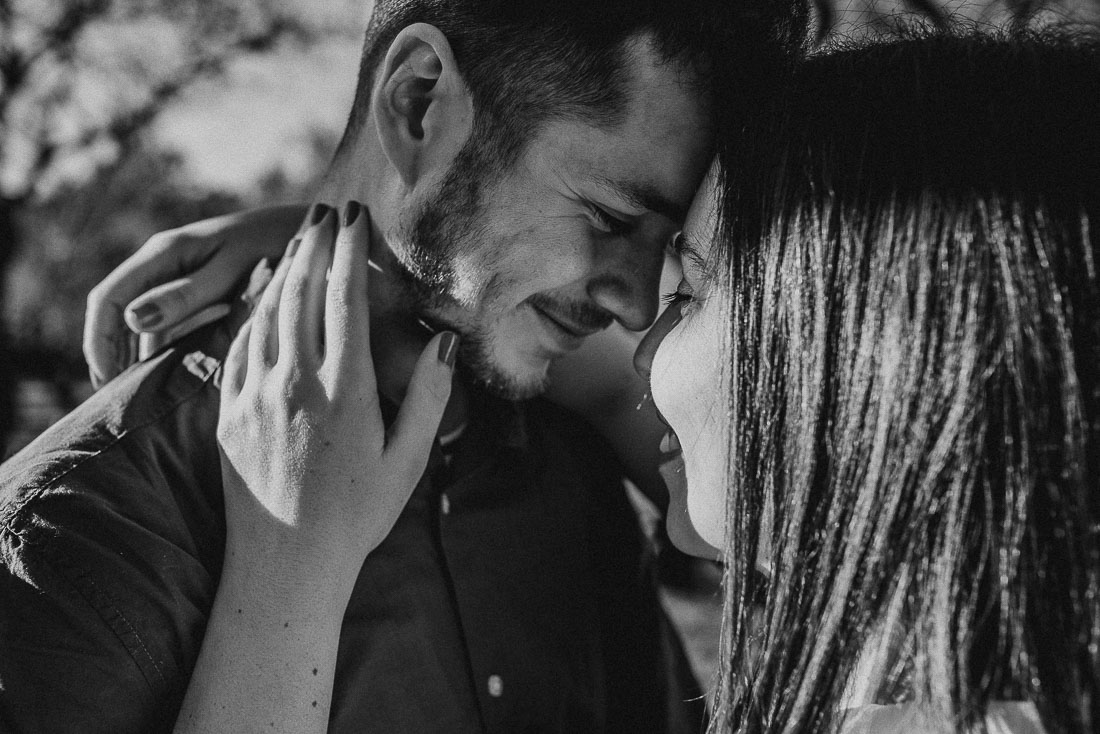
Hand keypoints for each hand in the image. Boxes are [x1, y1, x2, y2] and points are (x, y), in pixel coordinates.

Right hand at [83, 204, 307, 386]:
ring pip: (146, 321)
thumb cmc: (279, 246)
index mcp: (164, 252)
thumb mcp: (231, 273)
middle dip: (114, 355)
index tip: (107, 384)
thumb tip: (133, 319)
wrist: (319, 231)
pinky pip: (174, 322)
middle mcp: (165, 261)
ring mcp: (182, 274)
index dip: (99, 344)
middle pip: (120, 313)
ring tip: (150, 400)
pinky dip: (172, 347)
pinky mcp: (203, 288)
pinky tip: (183, 378)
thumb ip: (185, 295)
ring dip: (144, 355)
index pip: (108, 299)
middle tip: (123, 403)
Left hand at [216, 202, 457, 594]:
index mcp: (345, 392)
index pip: (345, 298)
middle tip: (325, 211)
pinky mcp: (229, 412)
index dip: (350, 249)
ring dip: (283, 268)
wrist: (285, 564)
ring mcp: (255, 395)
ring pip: (266, 311)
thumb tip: (444, 341)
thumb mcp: (408, 461)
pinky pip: (238, 343)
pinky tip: (263, 293)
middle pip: (301, 291)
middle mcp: (295, 384)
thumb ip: (426, 397)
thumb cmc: (358, 515)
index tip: (355, 215)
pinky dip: (253, 308)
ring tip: (298, 238)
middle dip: (313, 243)